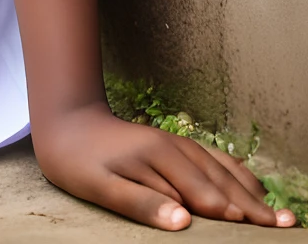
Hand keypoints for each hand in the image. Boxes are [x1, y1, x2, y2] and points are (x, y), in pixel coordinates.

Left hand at [35, 102, 296, 229]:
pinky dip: (233, 170)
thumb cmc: (76, 158)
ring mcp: (175, 144)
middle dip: (252, 206)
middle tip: (285, 226)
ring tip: (277, 212)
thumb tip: (184, 221)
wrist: (63, 118)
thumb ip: (141, 203)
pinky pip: (210, 156)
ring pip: (220, 169)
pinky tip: (248, 180)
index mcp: (159, 159)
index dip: (232, 214)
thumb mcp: (99, 185)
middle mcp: (174, 148)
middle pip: (220, 182)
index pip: (204, 195)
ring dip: (250, 191)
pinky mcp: (172, 143)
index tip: (261, 231)